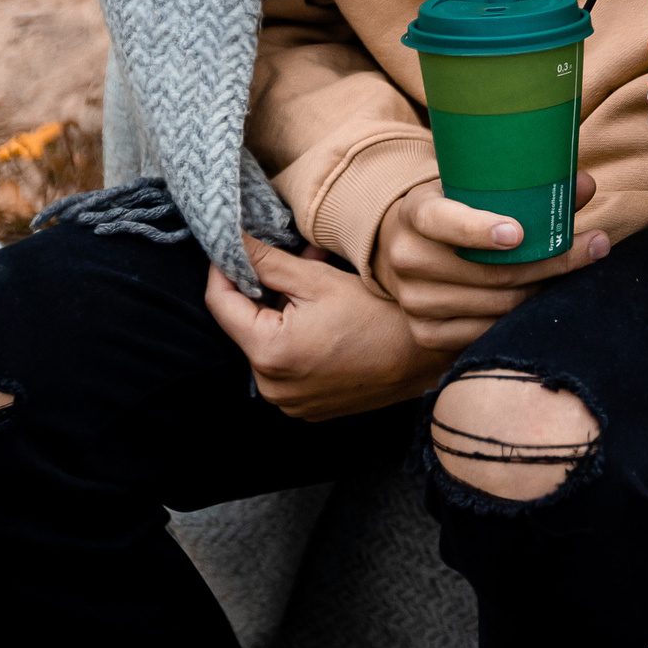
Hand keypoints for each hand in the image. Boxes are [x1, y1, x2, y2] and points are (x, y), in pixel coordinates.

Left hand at [204, 235, 459, 419]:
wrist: (428, 358)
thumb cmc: (380, 315)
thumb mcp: (319, 279)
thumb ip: (268, 262)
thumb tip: (231, 239)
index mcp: (269, 353)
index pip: (220, 302)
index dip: (224, 268)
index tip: (235, 246)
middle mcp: (272, 387)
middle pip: (245, 324)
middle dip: (263, 288)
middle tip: (296, 261)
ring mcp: (289, 402)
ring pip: (266, 343)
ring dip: (281, 313)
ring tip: (317, 288)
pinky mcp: (307, 407)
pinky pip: (286, 366)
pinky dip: (296, 339)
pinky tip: (325, 319)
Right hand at [371, 172, 608, 350]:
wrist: (406, 247)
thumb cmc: (454, 210)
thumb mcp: (475, 188)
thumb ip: (526, 186)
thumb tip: (583, 184)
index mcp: (415, 213)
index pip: (443, 221)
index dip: (479, 229)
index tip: (519, 232)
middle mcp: (407, 258)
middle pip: (488, 272)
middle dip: (547, 262)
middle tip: (594, 247)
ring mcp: (414, 301)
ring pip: (497, 305)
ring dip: (543, 291)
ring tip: (574, 272)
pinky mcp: (425, 333)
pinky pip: (488, 332)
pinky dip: (521, 318)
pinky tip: (544, 300)